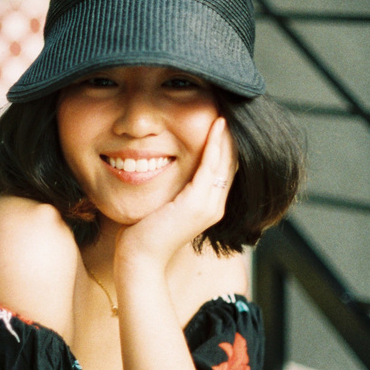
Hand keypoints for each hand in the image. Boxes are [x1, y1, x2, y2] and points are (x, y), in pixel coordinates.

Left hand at [115, 117, 236, 270]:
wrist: (139, 259)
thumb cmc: (143, 234)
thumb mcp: (163, 206)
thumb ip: (172, 190)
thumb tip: (164, 169)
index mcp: (207, 206)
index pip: (223, 169)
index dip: (225, 145)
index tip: (221, 121)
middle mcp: (214, 206)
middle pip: (230, 163)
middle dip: (230, 137)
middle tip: (227, 110)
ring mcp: (208, 206)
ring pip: (225, 162)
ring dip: (226, 136)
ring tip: (225, 113)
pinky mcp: (197, 204)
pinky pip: (211, 167)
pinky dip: (215, 145)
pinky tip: (216, 126)